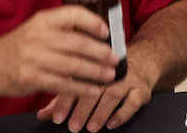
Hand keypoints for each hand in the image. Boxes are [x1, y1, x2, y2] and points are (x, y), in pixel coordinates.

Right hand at [0, 7, 118, 101]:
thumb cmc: (20, 47)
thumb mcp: (37, 30)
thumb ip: (62, 30)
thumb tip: (99, 35)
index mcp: (43, 21)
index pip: (73, 15)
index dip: (93, 23)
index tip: (107, 32)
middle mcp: (38, 37)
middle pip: (77, 44)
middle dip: (101, 52)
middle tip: (115, 58)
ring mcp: (33, 58)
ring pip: (72, 65)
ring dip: (94, 72)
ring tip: (109, 75)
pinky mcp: (30, 78)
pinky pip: (61, 84)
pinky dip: (80, 89)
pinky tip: (93, 90)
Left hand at [37, 57, 156, 131]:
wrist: (143, 61)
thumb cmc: (107, 75)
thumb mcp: (85, 81)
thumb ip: (65, 98)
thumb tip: (43, 115)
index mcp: (91, 68)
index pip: (75, 83)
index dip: (65, 101)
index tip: (57, 117)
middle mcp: (109, 73)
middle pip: (94, 89)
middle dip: (82, 109)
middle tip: (73, 126)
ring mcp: (127, 80)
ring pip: (113, 94)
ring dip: (101, 112)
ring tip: (91, 127)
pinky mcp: (141, 89)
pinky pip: (134, 101)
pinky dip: (123, 113)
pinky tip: (112, 122)